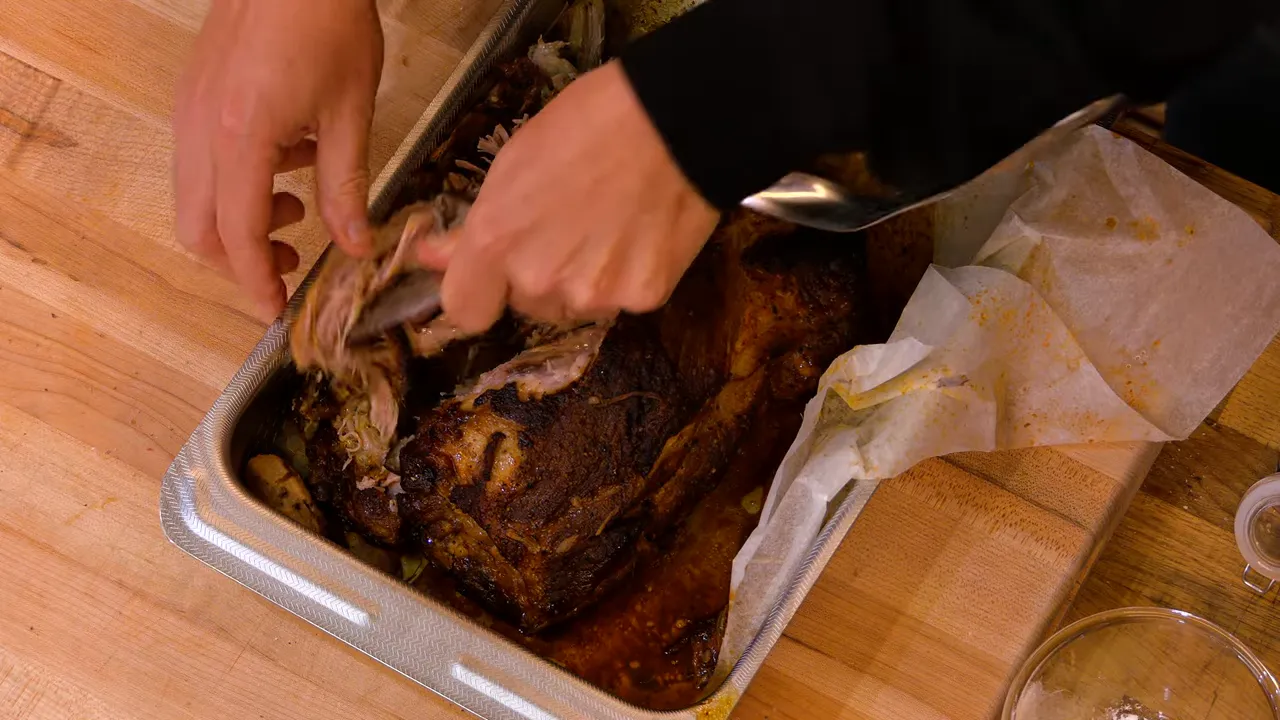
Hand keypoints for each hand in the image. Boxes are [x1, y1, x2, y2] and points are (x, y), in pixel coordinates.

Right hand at [174, 0, 382, 317]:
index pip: (239, 237)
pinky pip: (199, 162)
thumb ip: (348, 188)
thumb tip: (356, 248)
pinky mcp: (193, 96)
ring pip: (194, 198)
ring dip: (241, 221)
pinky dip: (235, 184)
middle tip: (294, 265)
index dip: (257, 283)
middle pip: (200, 229)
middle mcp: (200, 131)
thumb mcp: (351, 113)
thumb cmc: (327, 24)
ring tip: (299, 206)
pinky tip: (286, 159)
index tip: (277, 312)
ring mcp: (189, 112)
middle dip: (242, 262)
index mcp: (241, 140)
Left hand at [418, 60, 719, 331]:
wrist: (676, 120)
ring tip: (611, 225)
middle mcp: (538, 280)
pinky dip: (628, 275)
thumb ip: (474, 225)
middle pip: (525, 304)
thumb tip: (431, 256)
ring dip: (583, 279)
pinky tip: (642, 233)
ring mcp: (592, 295)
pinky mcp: (642, 298)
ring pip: (574, 305)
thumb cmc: (588, 124)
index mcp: (496, 241)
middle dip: (539, 274)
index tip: (492, 273)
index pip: (464, 310)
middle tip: (569, 225)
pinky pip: (621, 300)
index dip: (477, 292)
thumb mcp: (515, 162)